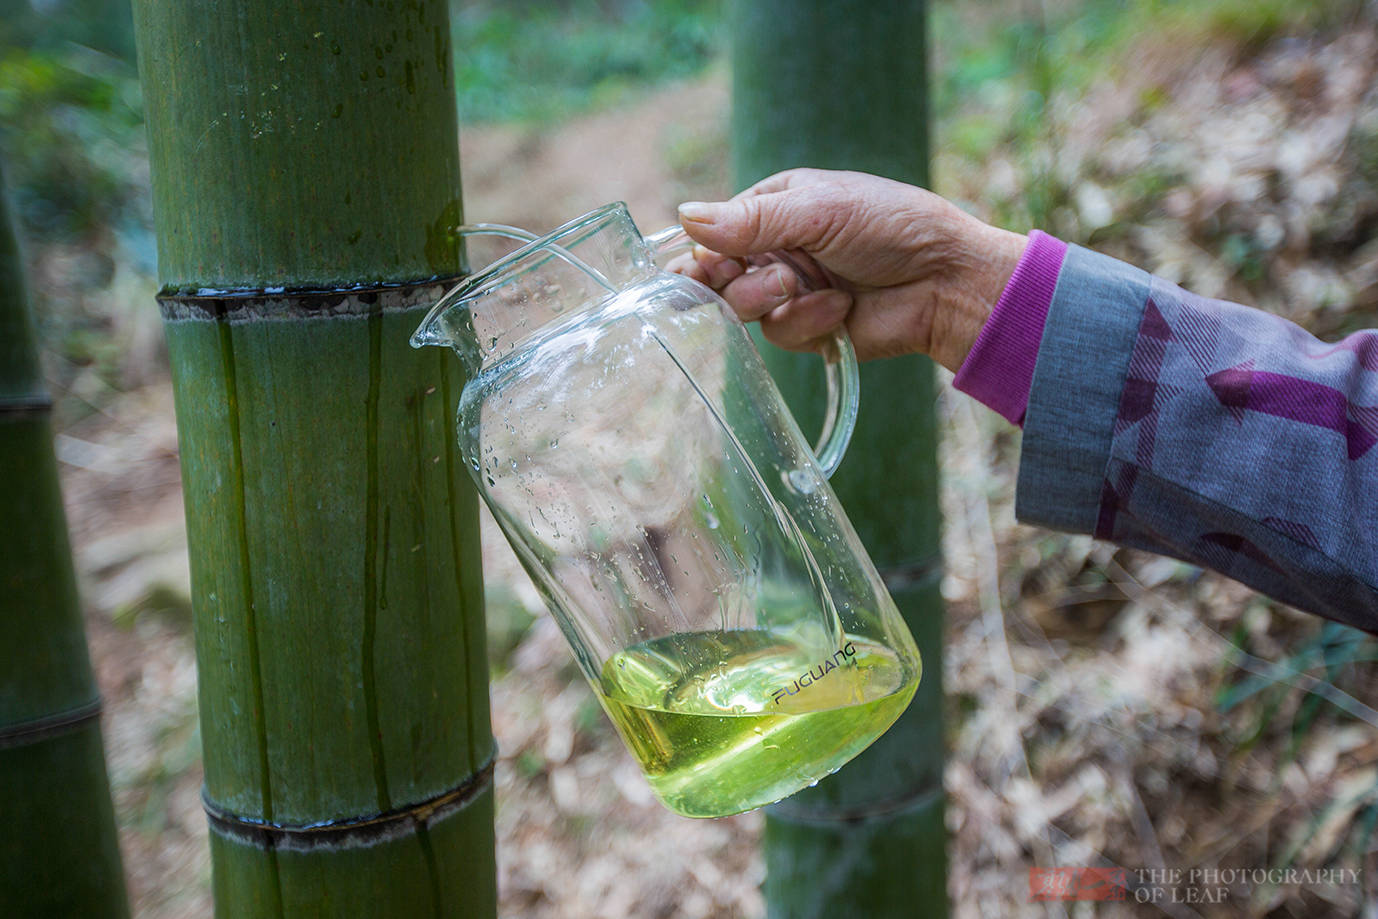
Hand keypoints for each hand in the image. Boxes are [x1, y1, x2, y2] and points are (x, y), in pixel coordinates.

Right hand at [673, 168, 1025, 371]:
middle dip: (728, 280)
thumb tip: (685, 216)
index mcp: (774, 207)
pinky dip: (807, 321)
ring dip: (770, 297)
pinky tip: (840, 307)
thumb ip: (752, 220)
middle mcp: (776, 249)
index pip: (713, 231)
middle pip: (716, 275)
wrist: (946, 282)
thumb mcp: (819, 210)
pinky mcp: (808, 329)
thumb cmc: (893, 227)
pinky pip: (780, 334)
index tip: (702, 265)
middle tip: (740, 276)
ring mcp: (790, 291)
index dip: (703, 251)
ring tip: (802, 284)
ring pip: (741, 308)